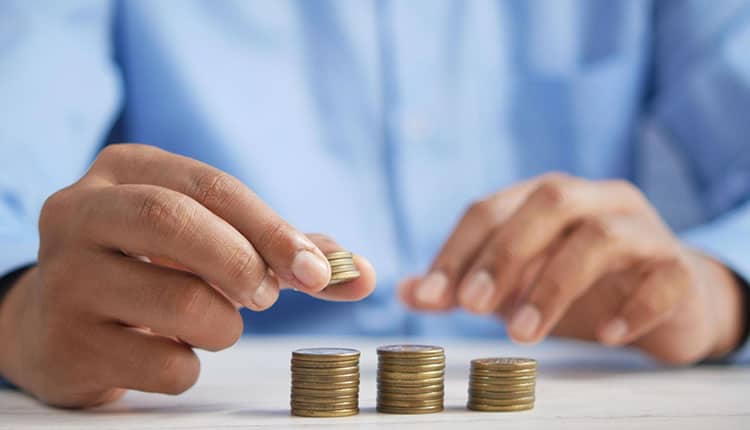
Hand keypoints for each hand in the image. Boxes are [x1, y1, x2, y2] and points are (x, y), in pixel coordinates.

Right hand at [0, 144, 375, 406]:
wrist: (57, 322)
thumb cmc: (152, 269)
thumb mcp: (206, 239)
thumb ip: (283, 251)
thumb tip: (362, 274)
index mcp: (124, 171)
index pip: (210, 185)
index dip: (273, 228)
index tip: (318, 271)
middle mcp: (80, 213)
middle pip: (176, 222)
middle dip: (243, 263)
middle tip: (267, 297)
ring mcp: (64, 279)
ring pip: (178, 302)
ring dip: (223, 324)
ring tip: (214, 323)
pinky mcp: (65, 344)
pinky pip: (162, 364)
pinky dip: (190, 365)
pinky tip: (170, 351)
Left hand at [399, 173, 745, 363]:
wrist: (668, 300)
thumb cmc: (579, 285)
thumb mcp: (515, 285)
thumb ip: (463, 285)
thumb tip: (406, 292)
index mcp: (546, 197)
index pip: (491, 208)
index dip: (456, 250)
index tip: (430, 296)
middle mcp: (595, 199)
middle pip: (548, 202)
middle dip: (504, 254)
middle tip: (472, 306)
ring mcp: (642, 229)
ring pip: (601, 236)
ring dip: (554, 285)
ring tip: (523, 334)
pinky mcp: (679, 267)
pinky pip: (662, 277)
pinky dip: (632, 307)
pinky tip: (605, 335)